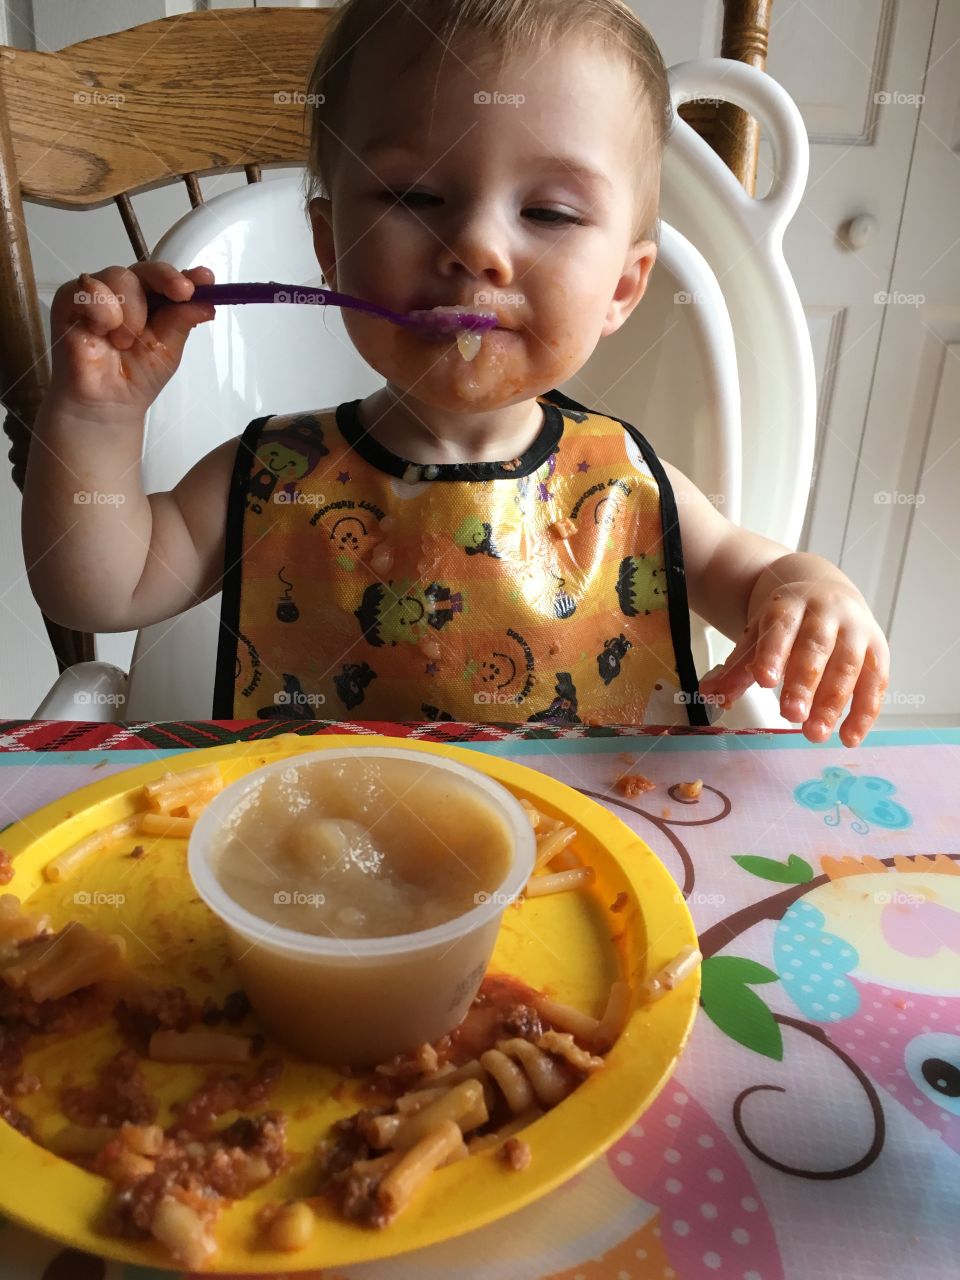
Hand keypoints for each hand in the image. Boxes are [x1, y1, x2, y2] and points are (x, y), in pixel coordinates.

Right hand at [48, 261, 215, 416]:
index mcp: (151, 299)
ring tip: (123, 343)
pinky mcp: (69, 299)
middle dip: (166, 281)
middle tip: (181, 295)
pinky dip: (102, 310)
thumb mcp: (168, 349)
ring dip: (131, 312)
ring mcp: (98, 292)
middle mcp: (125, 291)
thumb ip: (183, 320)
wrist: (107, 402)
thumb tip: (208, 301)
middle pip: (145, 269)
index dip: (184, 276)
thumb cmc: (137, 376)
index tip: (205, 280)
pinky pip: (89, 288)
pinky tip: (101, 332)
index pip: (166, 277)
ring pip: (120, 277)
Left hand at [698, 580, 889, 746]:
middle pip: (816, 647)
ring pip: (847, 666)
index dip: (774, 653)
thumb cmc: (788, 621)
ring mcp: (856, 630)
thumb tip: (711, 694)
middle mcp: (827, 613)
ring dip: (832, 703)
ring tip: (814, 733)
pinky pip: (875, 682)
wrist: (824, 590)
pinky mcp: (877, 650)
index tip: (764, 680)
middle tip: (790, 716)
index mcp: (791, 604)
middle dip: (803, 683)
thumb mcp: (758, 634)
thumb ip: (738, 665)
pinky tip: (848, 737)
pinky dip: (863, 712)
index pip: (782, 627)